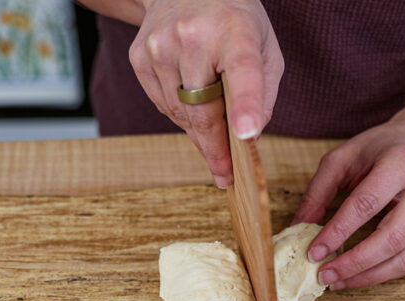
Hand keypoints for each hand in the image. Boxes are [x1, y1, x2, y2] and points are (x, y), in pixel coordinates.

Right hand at [129, 0, 283, 186]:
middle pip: (202, 110)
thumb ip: (264, 94)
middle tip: (226, 175)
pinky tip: (191, 99)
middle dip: (216, 149)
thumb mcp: (265, 47)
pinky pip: (162, 106)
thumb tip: (247, 140)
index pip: (241, 73)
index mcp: (235, 31)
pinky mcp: (139, 57)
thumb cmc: (234, 22)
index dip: (244, 106)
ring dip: (199, 130)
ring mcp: (159, 46)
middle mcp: (192, 35)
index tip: (247, 136)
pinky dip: (180, 114)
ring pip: (180, 115)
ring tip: (214, 124)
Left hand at [292, 117, 404, 289]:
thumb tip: (298, 227)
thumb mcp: (342, 158)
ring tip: (337, 282)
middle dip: (354, 262)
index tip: (314, 252)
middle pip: (391, 237)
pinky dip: (382, 275)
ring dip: (368, 276)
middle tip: (324, 275)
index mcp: (400, 163)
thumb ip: (318, 191)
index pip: (366, 204)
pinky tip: (357, 276)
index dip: (338, 231)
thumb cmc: (378, 150)